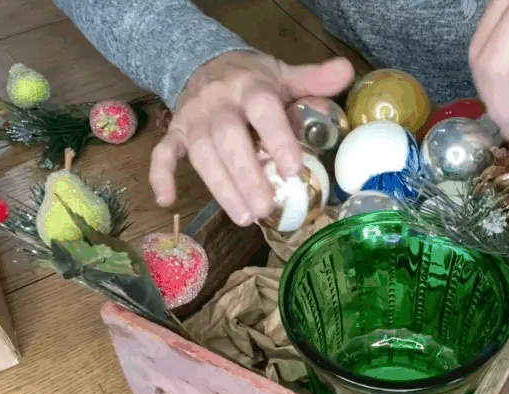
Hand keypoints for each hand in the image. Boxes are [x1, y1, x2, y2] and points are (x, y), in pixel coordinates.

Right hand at [150, 51, 353, 225]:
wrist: (203, 62)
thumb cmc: (252, 79)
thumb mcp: (283, 74)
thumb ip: (314, 80)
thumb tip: (347, 71)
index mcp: (250, 87)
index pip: (262, 111)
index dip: (277, 139)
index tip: (293, 170)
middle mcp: (218, 103)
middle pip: (228, 140)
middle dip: (247, 176)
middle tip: (267, 207)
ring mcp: (193, 118)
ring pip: (201, 154)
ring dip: (220, 187)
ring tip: (244, 218)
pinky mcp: (175, 131)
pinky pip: (163, 153)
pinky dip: (161, 176)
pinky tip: (167, 201)